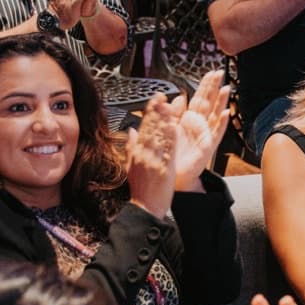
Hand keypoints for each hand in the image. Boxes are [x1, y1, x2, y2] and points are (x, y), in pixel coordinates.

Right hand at [125, 96, 177, 219]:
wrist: (144, 208)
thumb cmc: (141, 190)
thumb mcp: (131, 166)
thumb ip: (131, 147)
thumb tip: (131, 131)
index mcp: (137, 153)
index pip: (144, 128)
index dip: (150, 113)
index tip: (155, 100)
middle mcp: (144, 155)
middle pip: (150, 129)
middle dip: (156, 112)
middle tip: (161, 96)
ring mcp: (153, 161)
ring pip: (158, 137)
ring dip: (163, 120)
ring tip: (168, 105)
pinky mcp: (162, 169)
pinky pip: (166, 151)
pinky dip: (169, 138)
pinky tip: (173, 127)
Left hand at [168, 68, 230, 186]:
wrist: (174, 175)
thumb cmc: (174, 153)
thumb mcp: (169, 129)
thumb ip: (174, 113)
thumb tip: (178, 97)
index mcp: (190, 119)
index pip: (199, 97)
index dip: (205, 85)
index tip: (210, 73)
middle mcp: (200, 125)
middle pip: (209, 102)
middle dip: (214, 87)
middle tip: (221, 72)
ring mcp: (206, 134)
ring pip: (215, 114)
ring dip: (221, 101)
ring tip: (226, 88)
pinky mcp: (209, 146)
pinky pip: (216, 132)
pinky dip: (222, 122)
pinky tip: (226, 113)